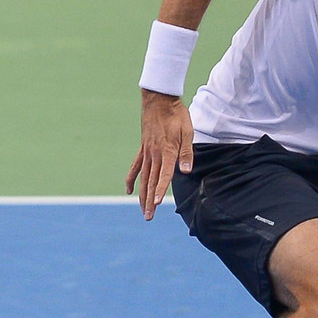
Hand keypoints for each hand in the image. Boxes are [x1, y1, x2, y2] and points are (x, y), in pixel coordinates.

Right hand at [126, 89, 193, 220]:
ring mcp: (146, 152)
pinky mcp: (143, 149)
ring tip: (143, 210)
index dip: (160, 190)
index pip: (163, 175)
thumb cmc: (177, 116)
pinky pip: (136, 167)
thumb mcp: (187, 132)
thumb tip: (185, 171)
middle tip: (148, 217)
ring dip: (142, 195)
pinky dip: (132, 179)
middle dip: (149, 200)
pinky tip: (129, 190)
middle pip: (151, 181)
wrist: (159, 100)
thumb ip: (186, 153)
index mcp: (166, 151)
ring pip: (143, 178)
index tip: (156, 203)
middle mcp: (154, 154)